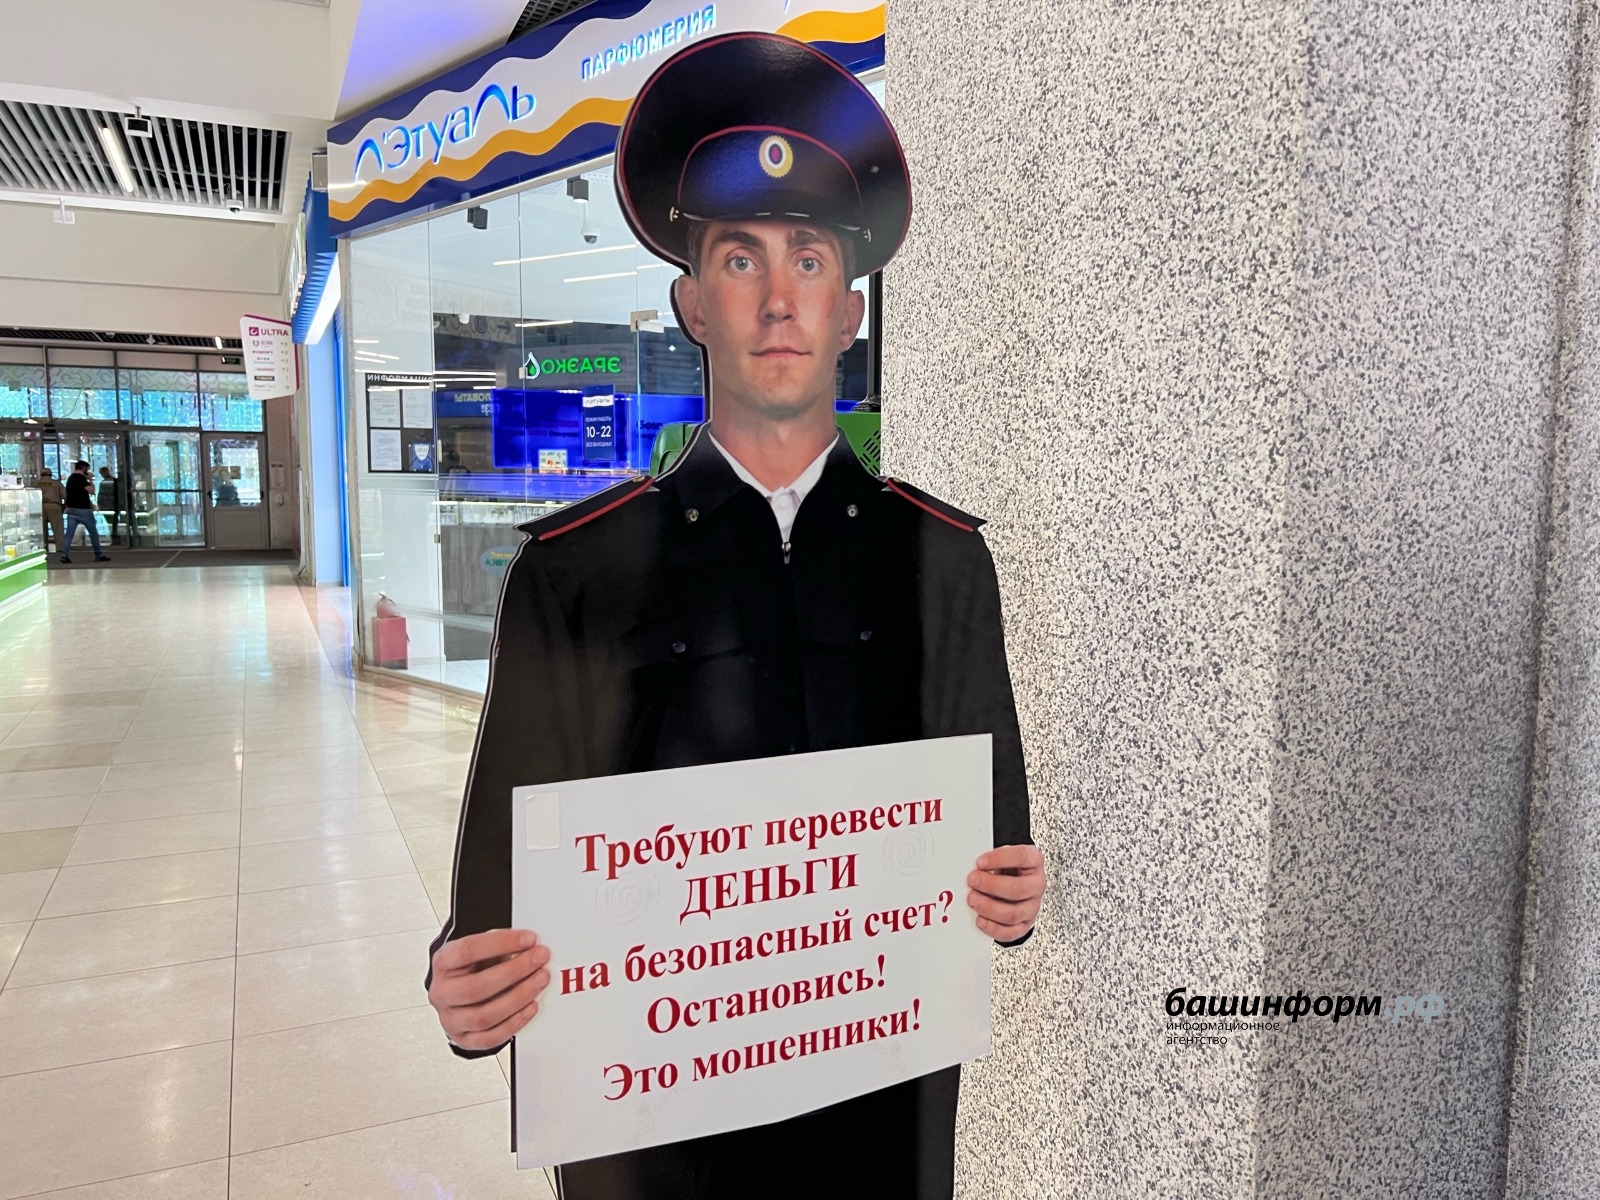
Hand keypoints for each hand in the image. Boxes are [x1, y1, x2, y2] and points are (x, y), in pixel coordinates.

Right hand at [428, 928, 551, 1051]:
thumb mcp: (482, 949)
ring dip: (518, 998)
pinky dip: (514, 1023)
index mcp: (443, 963)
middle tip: (539, 959)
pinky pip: (490, 1038)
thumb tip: (529, 948)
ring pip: (484, 1016)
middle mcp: (442, 993)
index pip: (467, 951)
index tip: (528, 939)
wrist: (460, 992)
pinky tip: (531, 1007)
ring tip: (539, 980)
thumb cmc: (474, 967)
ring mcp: (451, 1019)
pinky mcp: (464, 1039)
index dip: (501, 943)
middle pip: (476, 987)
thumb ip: (502, 947)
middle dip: (514, 971)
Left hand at [967, 845, 1044, 941]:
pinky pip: (1011, 932)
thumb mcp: (1001, 856)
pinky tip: (980, 919)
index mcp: (1034, 862)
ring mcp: (1032, 906)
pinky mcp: (1024, 924)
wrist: (1016, 880)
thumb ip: (990, 861)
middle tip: (973, 881)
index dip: (1000, 859)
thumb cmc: (1008, 867)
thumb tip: (972, 870)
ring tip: (973, 899)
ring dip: (989, 908)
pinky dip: (993, 928)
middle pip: (1018, 889)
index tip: (980, 862)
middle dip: (991, 886)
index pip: (1022, 857)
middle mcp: (1036, 885)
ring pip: (1013, 914)